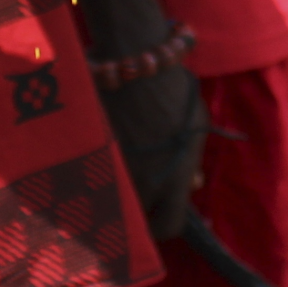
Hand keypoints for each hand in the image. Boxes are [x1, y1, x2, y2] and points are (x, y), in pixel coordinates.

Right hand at [102, 65, 206, 241]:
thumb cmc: (173, 90)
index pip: (169, 225)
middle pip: (135, 216)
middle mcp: (142, 183)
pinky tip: (102, 149)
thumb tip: (193, 182)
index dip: (162, 225)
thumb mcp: (196, 123)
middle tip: (137, 188)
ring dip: (116, 186)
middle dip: (136, 208)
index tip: (157, 216)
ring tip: (119, 165)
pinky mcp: (91, 153)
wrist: (136, 60)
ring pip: (113, 196)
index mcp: (173, 181)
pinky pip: (94, 172)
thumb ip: (193, 158)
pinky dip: (97, 166)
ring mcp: (114, 170)